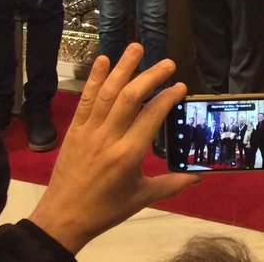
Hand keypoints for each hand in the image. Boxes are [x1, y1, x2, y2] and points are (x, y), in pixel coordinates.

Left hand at [26, 44, 198, 253]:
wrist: (64, 217)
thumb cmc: (106, 209)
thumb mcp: (141, 198)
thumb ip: (172, 184)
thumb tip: (199, 177)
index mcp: (129, 155)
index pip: (152, 116)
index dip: (167, 97)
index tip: (180, 86)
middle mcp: (109, 137)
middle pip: (130, 97)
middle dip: (150, 76)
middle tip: (167, 63)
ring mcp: (89, 130)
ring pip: (107, 92)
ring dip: (123, 67)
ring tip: (137, 47)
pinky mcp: (75, 128)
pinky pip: (86, 99)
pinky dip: (94, 78)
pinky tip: (103, 60)